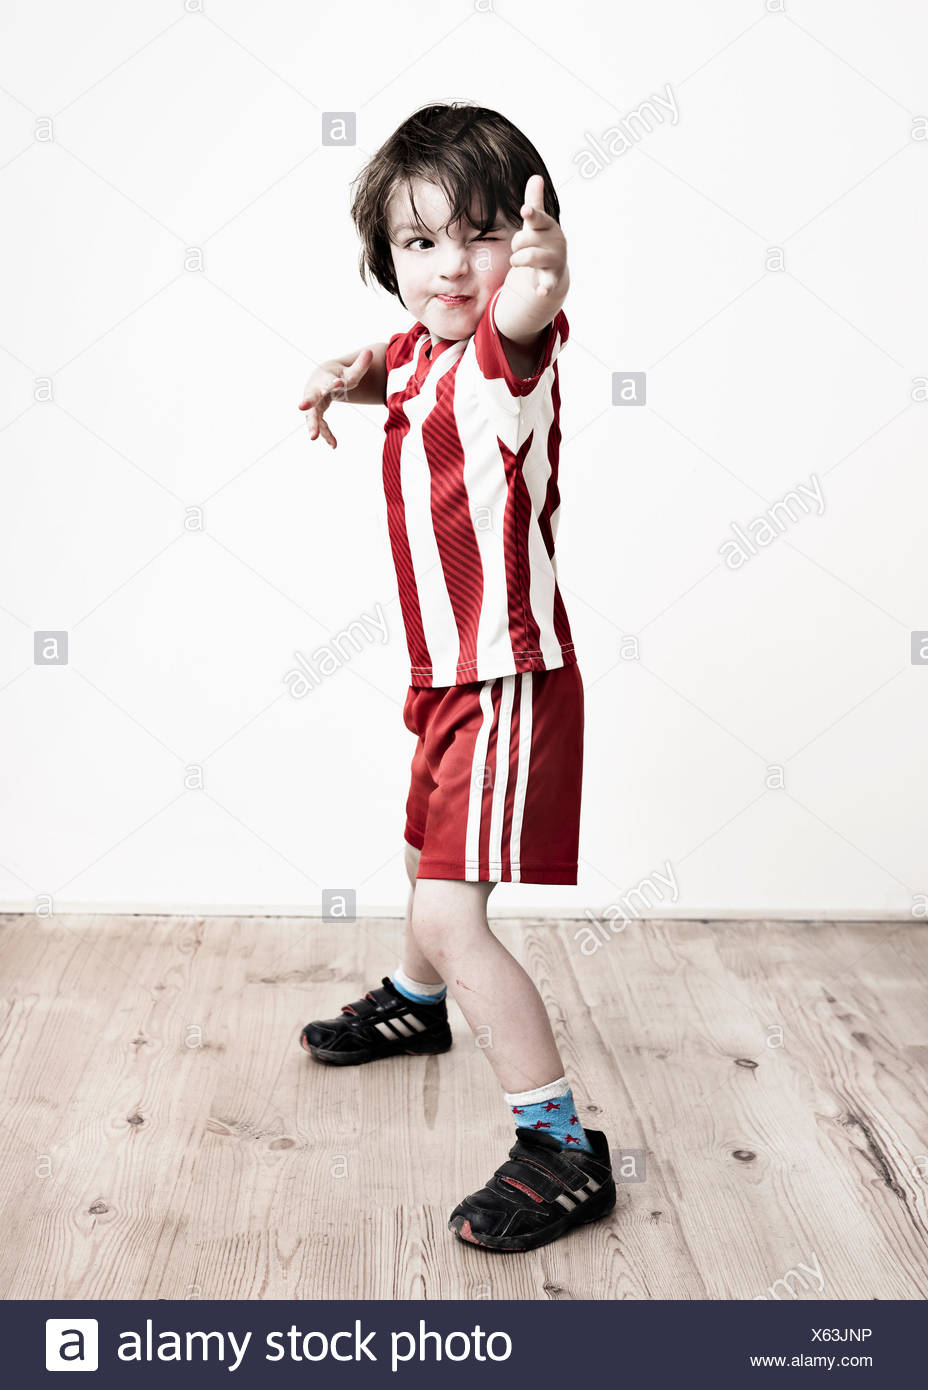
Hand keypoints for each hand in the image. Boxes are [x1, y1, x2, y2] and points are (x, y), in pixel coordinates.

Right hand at [297, 347, 372, 448]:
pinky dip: (326, 435)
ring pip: (312, 415)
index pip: (329, 380)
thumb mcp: (350, 372)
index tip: (339, 383)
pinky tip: (334, 445)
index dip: (334, 382)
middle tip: (302, 406)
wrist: (321, 379)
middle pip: (312, 397)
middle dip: (308, 401)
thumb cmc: (337, 375)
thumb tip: (370, 352)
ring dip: (313, 425)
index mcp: (325, 378)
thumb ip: (360, 366)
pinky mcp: (315, 414)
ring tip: (313, 437)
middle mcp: (315, 390)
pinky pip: (320, 426)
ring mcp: (313, 404)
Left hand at [507, 174, 567, 298]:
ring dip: (518, 260)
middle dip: (516, 245)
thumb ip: (535, 202)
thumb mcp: (537, 223)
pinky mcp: (553, 278)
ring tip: (516, 262)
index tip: (525, 211)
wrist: (555, 269)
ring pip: (531, 258)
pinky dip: (544, 287)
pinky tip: (541, 291)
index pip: (538, 218)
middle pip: (525, 240)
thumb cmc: (542, 241)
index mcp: (548, 226)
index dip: (531, 214)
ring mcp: (555, 260)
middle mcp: (555, 241)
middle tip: (517, 249)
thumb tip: (536, 176)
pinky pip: (548, 283)